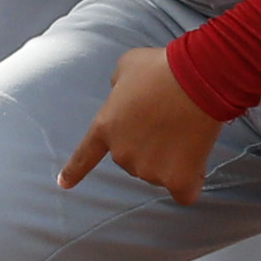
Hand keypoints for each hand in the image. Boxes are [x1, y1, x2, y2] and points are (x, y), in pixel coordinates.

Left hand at [58, 44, 221, 200]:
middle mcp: (122, 154)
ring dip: (170, 160)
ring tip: (186, 131)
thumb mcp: (126, 67)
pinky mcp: (177, 180)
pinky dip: (189, 182)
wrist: (195, 79)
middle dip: (147, 145)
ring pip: (159, 173)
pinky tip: (196, 167)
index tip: (64, 184)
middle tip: (168, 121)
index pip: (84, 156)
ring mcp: (149, 170)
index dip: (74, 170)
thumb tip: (124, 94)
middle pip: (133, 160)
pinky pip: (183, 193)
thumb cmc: (161, 68)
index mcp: (105, 127)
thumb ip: (119, 86)